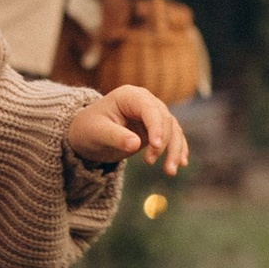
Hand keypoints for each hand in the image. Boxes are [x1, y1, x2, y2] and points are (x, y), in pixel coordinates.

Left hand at [64, 83, 189, 174]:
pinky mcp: (156, 129)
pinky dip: (178, 149)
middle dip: (165, 143)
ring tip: (170, 171)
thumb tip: (135, 144)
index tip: (155, 146)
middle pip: (165, 120)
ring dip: (174, 150)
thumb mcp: (97, 133)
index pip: (150, 109)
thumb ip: (115, 136)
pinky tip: (181, 163)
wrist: (87, 134)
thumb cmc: (88, 129)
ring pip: (173, 129)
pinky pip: (173, 137)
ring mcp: (152, 115)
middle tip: (151, 163)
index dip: (156, 127)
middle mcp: (145, 102)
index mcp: (129, 96)